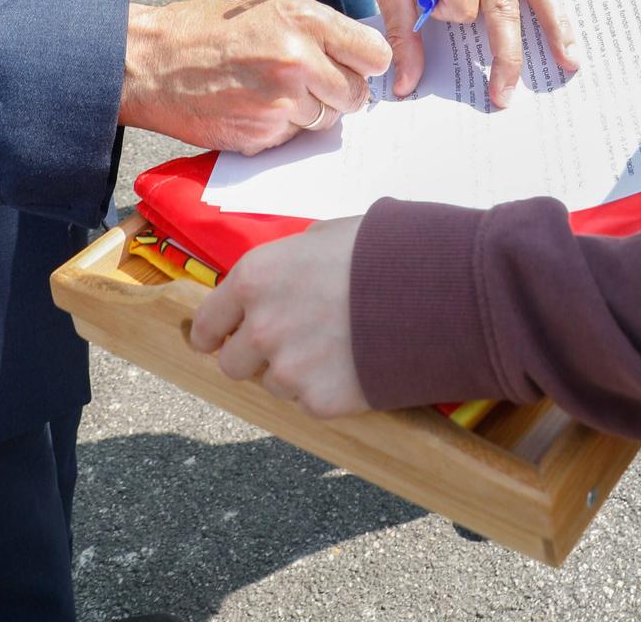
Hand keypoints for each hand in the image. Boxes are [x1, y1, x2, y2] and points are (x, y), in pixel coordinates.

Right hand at [119, 0, 390, 153]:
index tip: (357, 64)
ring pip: (329, 119)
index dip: (367, 62)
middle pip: (357, 93)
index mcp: (304, 19)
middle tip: (313, 82)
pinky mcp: (263, 136)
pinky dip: (283, 129)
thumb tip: (355, 53)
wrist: (152, 63)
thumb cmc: (208, 31)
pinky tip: (256, 108)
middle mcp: (298, 60)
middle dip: (341, 91)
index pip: (374, 53)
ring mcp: (281, 102)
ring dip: (313, 112)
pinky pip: (295, 138)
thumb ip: (316, 31)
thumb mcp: (269, 10)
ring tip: (277, 92)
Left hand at [189, 217, 367, 415]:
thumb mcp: (322, 237)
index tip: (218, 339)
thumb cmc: (380, 251)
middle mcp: (262, 327)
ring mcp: (289, 369)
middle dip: (254, 354)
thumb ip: (287, 263)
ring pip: (273, 384)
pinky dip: (326, 389)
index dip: (214, 332)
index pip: (207, 322)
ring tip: (334, 346)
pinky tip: (353, 364)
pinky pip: (309, 402)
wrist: (433, 290)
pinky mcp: (319, 402)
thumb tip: (280, 279)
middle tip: (289, 341)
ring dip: (293, 372)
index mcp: (255, 278)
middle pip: (233, 363)